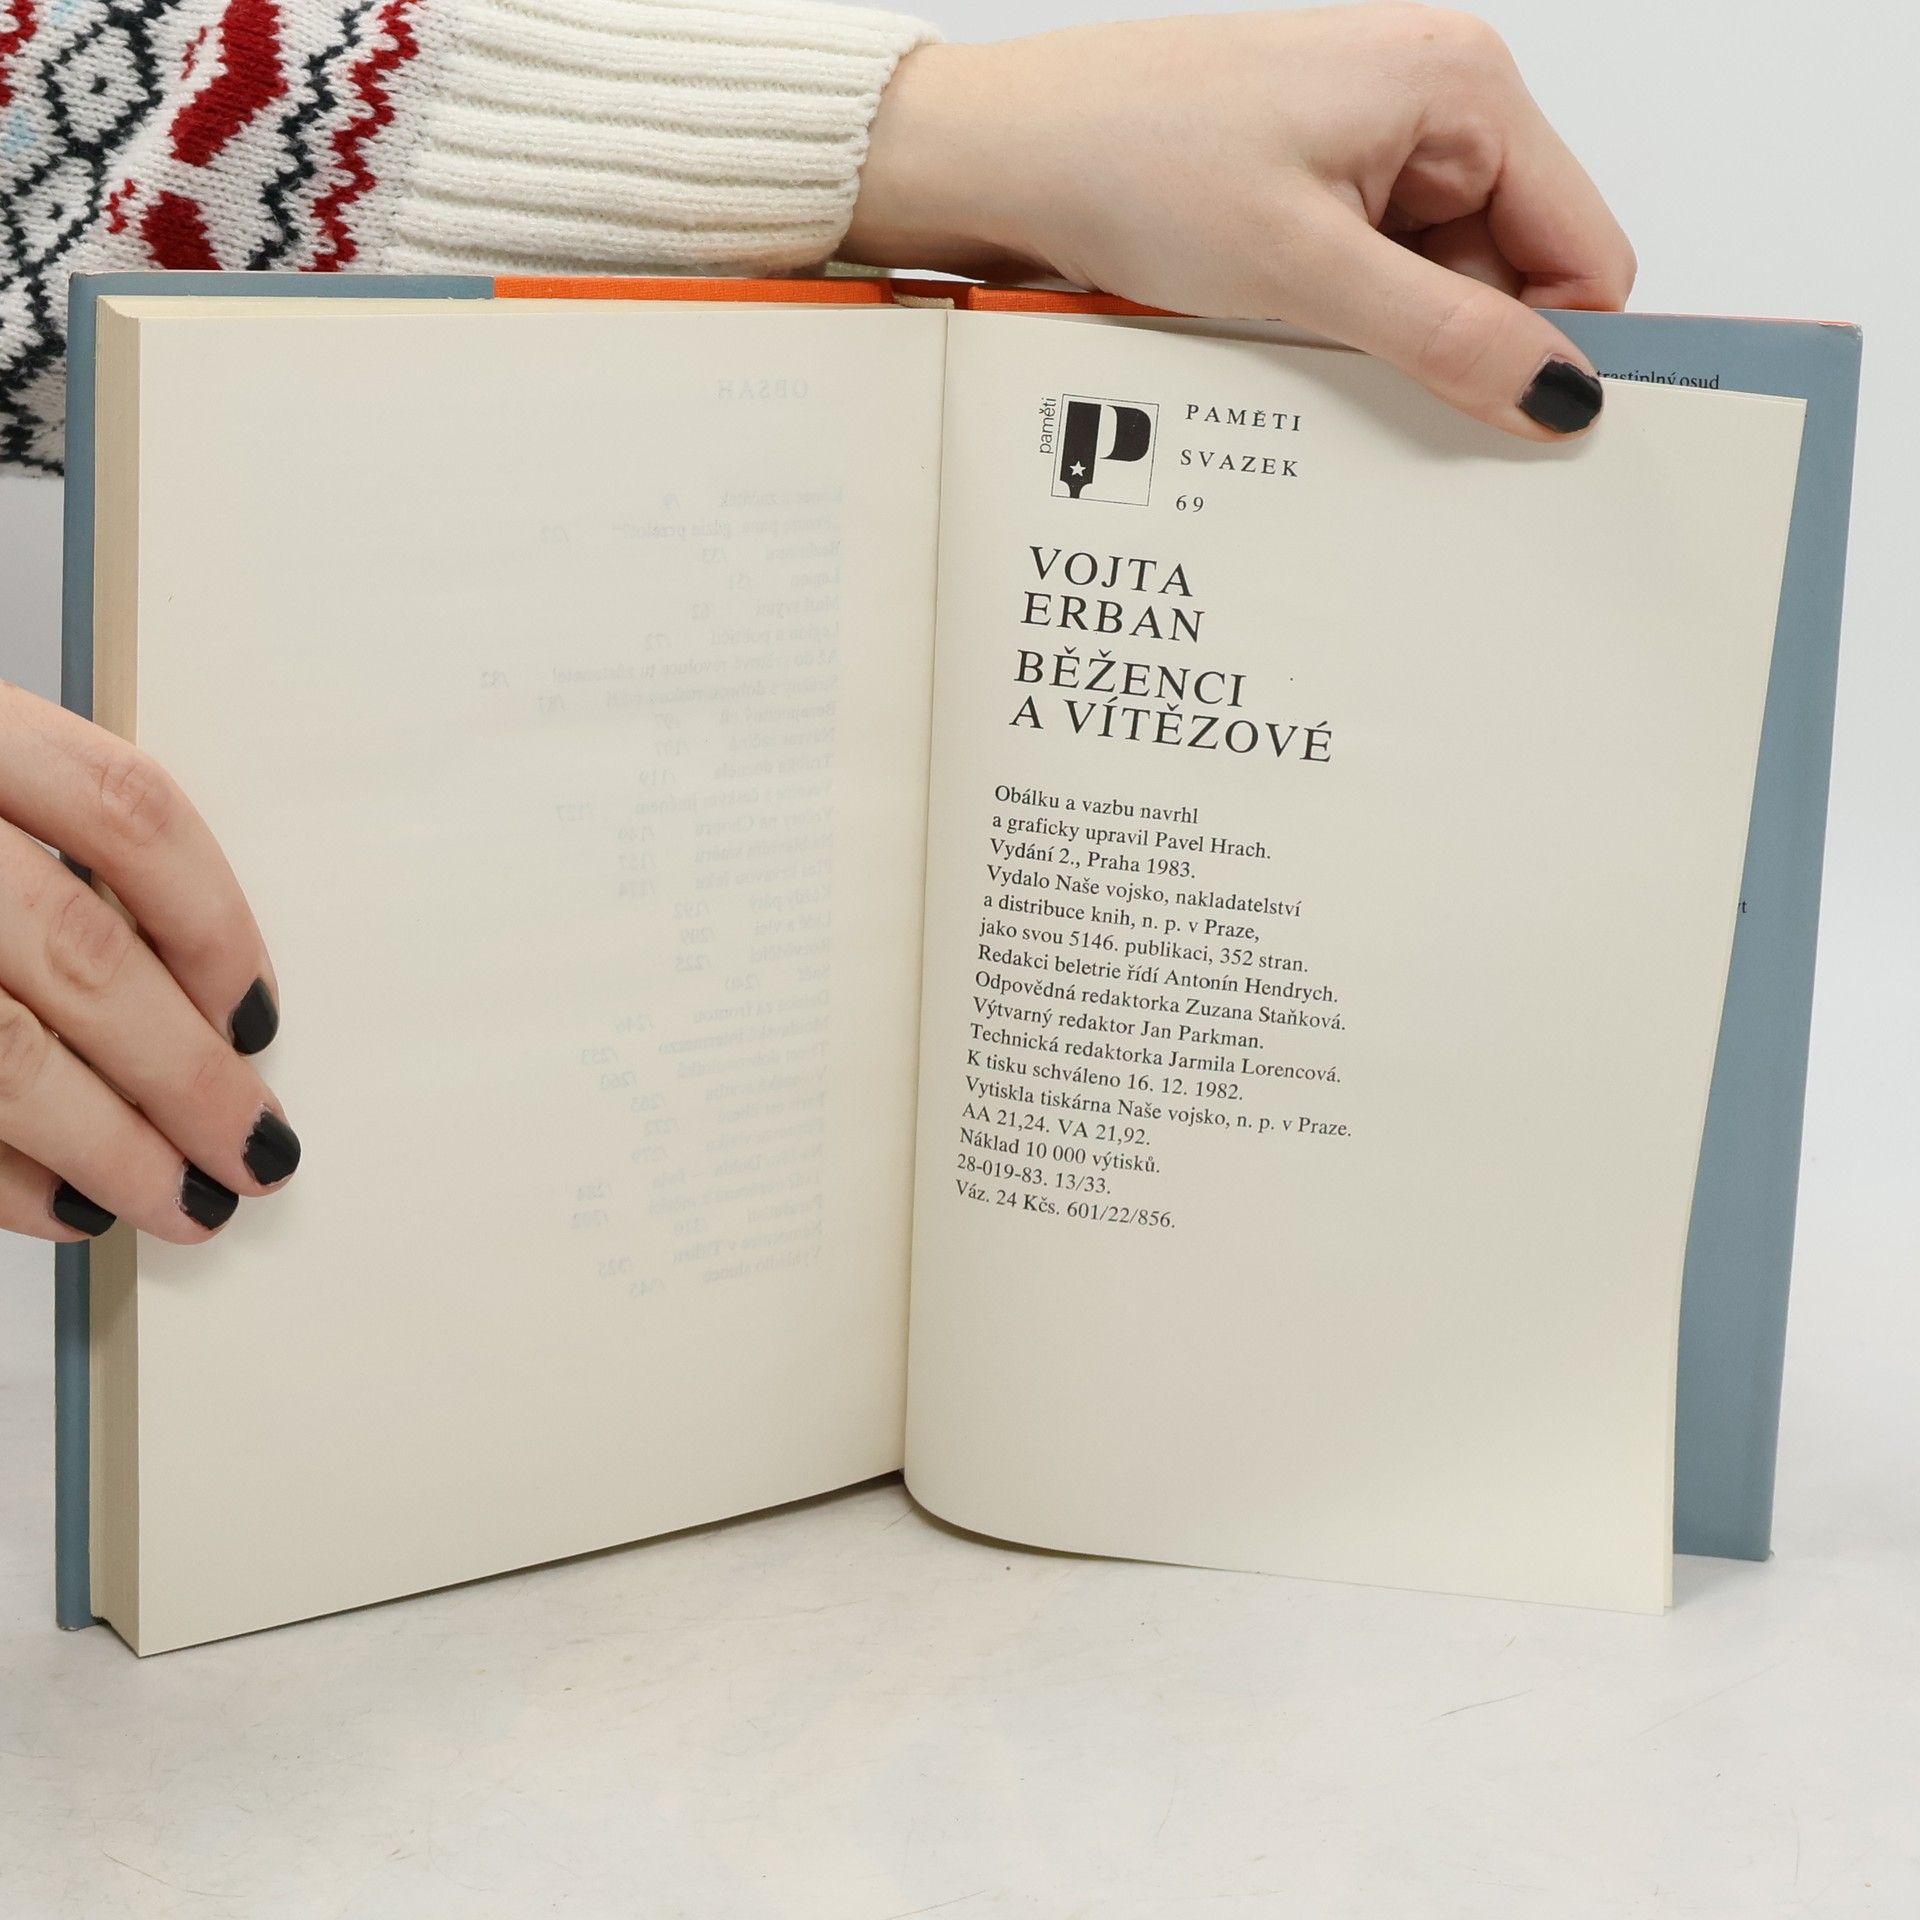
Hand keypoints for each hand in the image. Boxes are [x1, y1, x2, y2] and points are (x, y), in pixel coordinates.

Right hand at [0, 683, 297, 1245]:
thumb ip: (48, 854)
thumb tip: (201, 1002)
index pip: (126, 810)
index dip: (215, 923)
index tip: (260, 1015)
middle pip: (80, 953)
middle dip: (186, 1074)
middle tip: (253, 1149)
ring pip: (3, 1053)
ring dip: (108, 1146)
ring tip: (180, 1200)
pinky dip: (0, 1178)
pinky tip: (62, 1206)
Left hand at [845, 5, 1634, 437]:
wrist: (1000, 153)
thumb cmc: (1129, 157)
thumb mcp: (1305, 267)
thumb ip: (1447, 335)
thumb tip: (1559, 395)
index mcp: (1464, 88)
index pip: (1585, 250)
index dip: (1550, 347)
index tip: (1506, 426)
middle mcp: (1431, 107)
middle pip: (1509, 278)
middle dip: (1447, 344)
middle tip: (1354, 372)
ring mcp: (1369, 150)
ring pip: (1433, 291)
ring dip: (1379, 340)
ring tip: (1287, 329)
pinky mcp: (1314, 190)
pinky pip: (1368, 285)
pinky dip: (1335, 325)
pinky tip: (1272, 324)